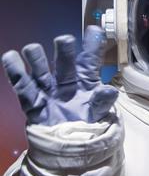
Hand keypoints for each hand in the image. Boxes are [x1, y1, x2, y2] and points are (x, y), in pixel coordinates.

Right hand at [2, 26, 117, 125]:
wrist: (69, 145)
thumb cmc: (86, 123)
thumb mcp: (98, 112)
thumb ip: (102, 101)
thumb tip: (110, 91)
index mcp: (86, 79)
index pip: (90, 59)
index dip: (93, 45)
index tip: (95, 30)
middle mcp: (66, 80)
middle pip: (64, 62)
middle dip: (64, 50)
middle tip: (64, 41)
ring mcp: (48, 90)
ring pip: (41, 70)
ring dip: (36, 59)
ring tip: (32, 49)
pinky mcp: (33, 102)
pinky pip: (23, 87)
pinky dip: (16, 73)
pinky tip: (10, 58)